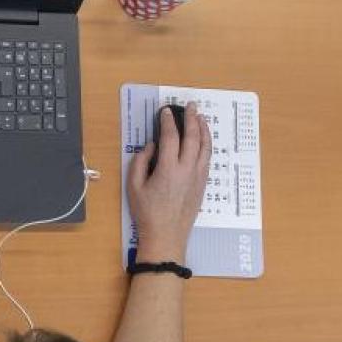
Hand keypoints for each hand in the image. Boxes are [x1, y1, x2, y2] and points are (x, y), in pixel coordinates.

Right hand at [126, 101, 211, 264]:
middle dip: (191, 119)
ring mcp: (197, 177)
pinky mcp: (202, 184)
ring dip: (203, 130)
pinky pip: (207, 159)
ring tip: (201, 117)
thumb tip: (151, 146)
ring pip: (205, 147)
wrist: (166, 235)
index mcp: (168, 169)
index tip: (166, 111)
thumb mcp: (134, 186)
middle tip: (190, 106)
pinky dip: (206, 145)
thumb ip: (140, 161)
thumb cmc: (147, 212)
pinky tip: (203, 140)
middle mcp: (186, 170)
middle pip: (192, 138)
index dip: (168, 122)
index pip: (170, 138)